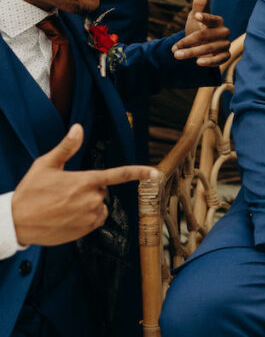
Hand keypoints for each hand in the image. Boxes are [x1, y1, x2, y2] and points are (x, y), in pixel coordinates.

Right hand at [11, 124, 157, 246]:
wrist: (16, 222)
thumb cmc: (30, 192)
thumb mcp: (45, 165)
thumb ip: (66, 147)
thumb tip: (78, 128)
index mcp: (85, 180)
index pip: (118, 174)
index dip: (138, 172)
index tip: (155, 172)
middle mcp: (91, 199)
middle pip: (102, 190)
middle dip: (89, 189)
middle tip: (65, 193)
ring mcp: (89, 216)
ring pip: (99, 206)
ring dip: (88, 205)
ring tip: (64, 206)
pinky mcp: (85, 230)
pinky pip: (95, 220)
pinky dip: (86, 218)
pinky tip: (67, 217)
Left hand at [172, 0, 230, 66]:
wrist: (202, 47)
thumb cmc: (199, 30)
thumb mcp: (195, 17)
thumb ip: (199, 4)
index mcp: (218, 21)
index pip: (212, 19)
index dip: (205, 17)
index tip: (196, 16)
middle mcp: (224, 32)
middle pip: (206, 36)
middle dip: (188, 42)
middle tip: (173, 49)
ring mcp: (225, 44)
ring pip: (210, 48)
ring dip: (192, 53)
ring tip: (177, 55)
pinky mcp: (225, 55)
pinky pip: (219, 59)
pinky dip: (209, 61)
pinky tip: (198, 62)